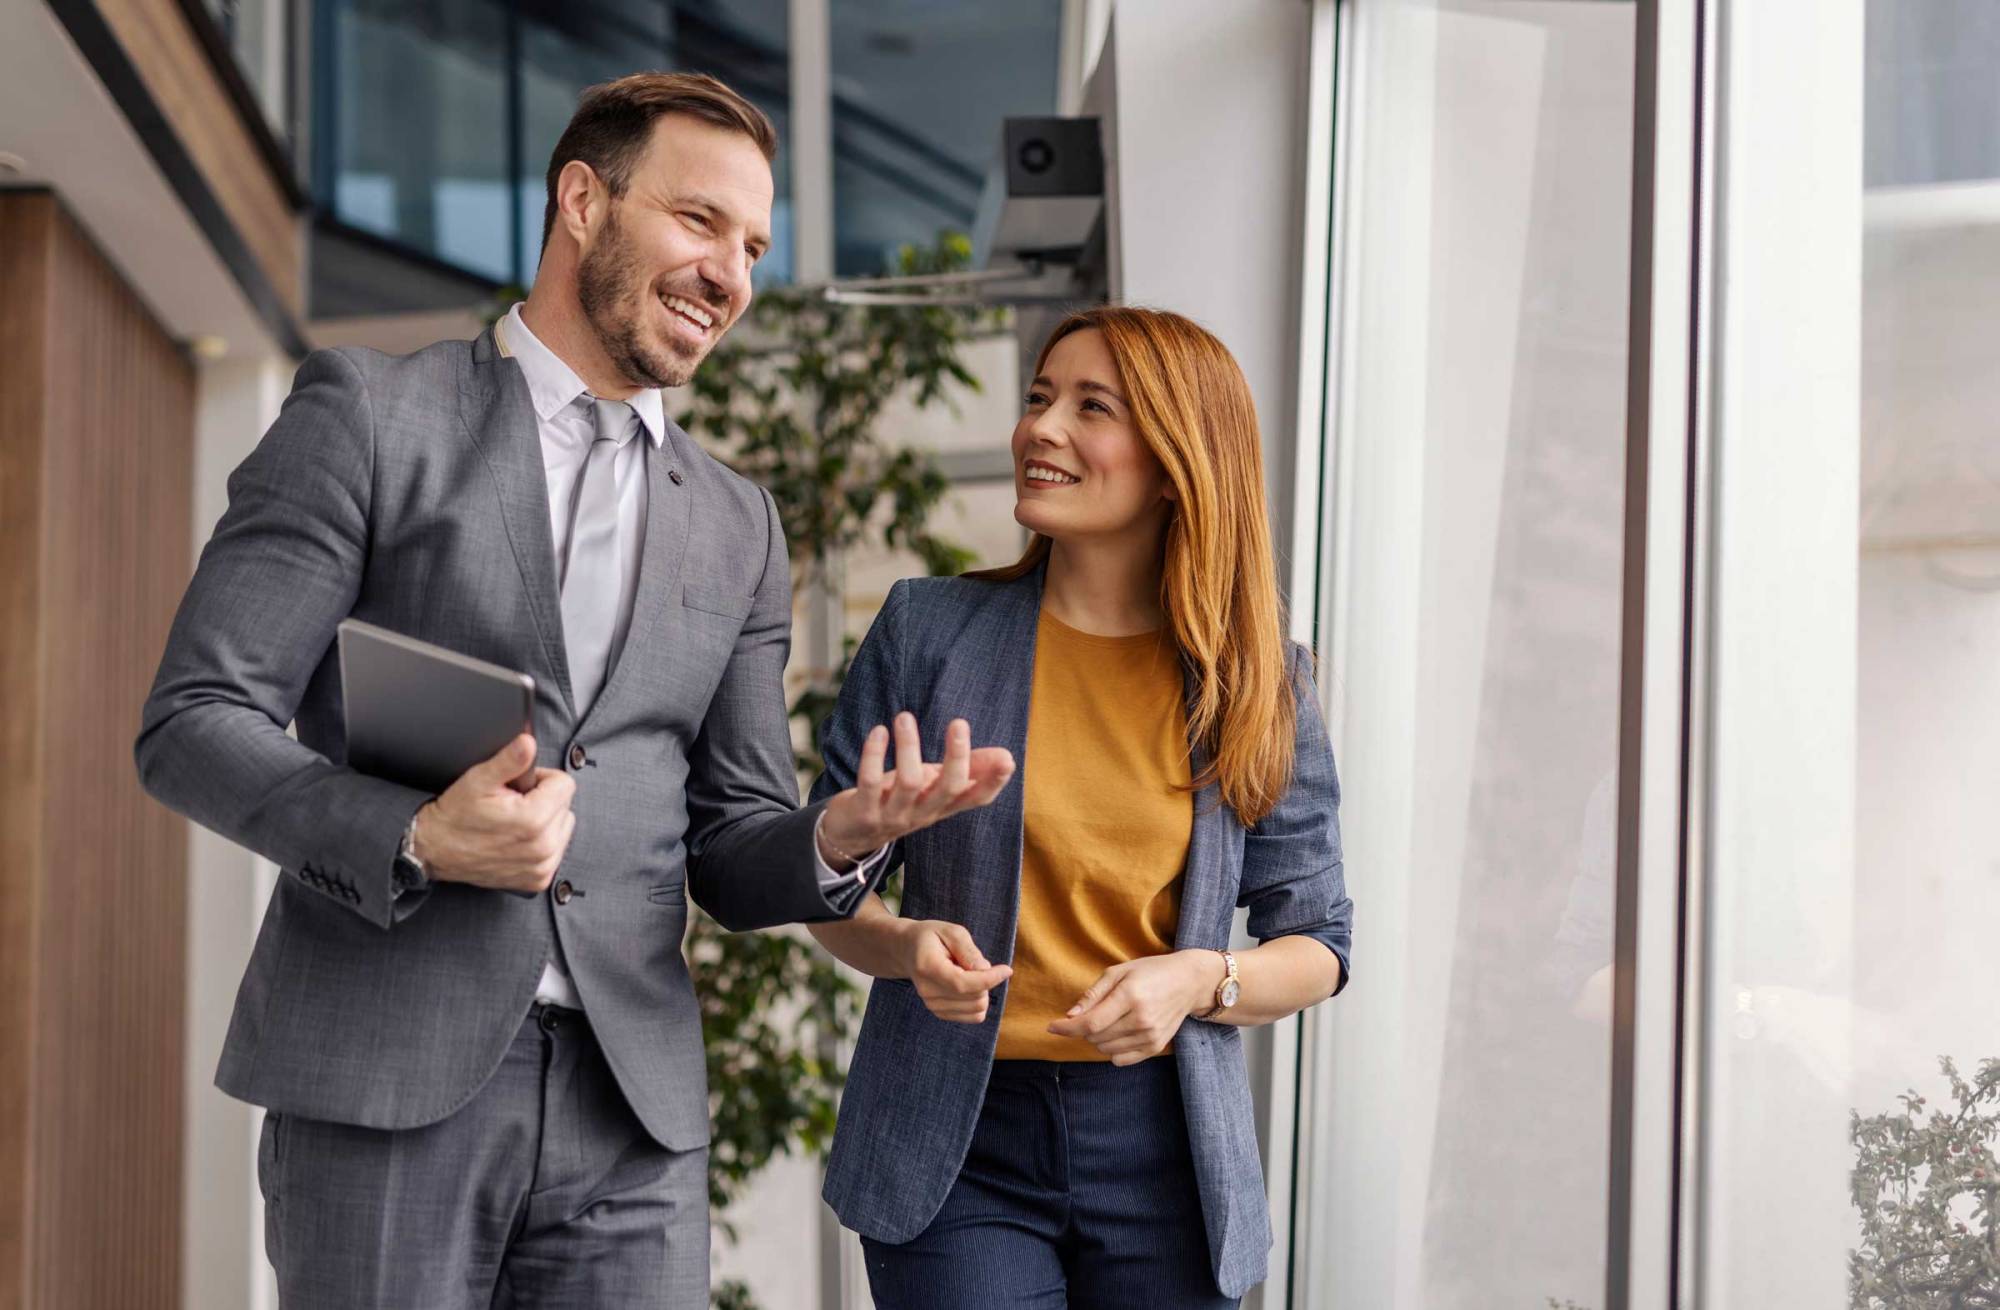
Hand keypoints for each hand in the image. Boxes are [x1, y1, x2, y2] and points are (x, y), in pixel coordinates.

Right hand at [413, 734, 576, 894]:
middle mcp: (543, 847)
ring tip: (514, 822)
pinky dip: (541, 843)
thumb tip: (528, 742)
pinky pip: (556, 850)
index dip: (540, 779)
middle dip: (543, 800)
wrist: (435, 849)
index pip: (564, 784)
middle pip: (565, 805)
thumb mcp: (479, 779)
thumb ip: (510, 759)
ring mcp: (542, 867)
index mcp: (533, 820)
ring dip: (545, 821)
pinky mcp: (538, 880)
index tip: (519, 786)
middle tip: (513, 805)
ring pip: (563, 827)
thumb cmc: (455, 815)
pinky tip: (517, 840)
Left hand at [818, 713, 1014, 861]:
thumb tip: (1007, 756)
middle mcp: (923, 813)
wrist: (852, 835)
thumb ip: (969, 770)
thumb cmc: (900, 800)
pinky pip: (870, 782)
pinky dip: (874, 754)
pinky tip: (879, 732)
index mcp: (944, 806)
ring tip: (904, 718)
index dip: (993, 782)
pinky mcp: (864, 812)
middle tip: (959, 723)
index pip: (976, 799)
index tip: (1007, 759)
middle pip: (948, 789)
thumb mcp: (935, 785)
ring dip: (909, 747)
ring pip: (909, 783)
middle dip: (957, 757)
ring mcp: (893, 815)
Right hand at [900, 919, 1011, 1023]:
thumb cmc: (932, 937)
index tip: (1007, 969)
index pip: (963, 983)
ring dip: (982, 991)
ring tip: (966, 972)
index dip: (990, 979)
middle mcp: (927, 991)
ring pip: (977, 1009)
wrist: (908, 950)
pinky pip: (973, 1016)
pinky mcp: (939, 1013)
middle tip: (974, 962)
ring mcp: (932, 1005)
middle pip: (974, 998)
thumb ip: (969, 951)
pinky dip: (978, 1001)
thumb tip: (985, 969)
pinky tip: (967, 985)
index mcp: (928, 967)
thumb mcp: (952, 932)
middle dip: (986, 980)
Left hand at [1045, 950, 1224, 1064]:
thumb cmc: (1150, 971)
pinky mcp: (1156, 1047)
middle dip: (1084, 1028)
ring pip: (1106, 1049)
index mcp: (1130, 996)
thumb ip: (1093, 994)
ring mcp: (1150, 1036)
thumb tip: (1071, 1015)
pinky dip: (1112, 1050)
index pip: (1090, 1022)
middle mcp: (1141, 1020)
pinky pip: (1121, 1060)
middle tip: (1092, 1012)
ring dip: (1098, 1038)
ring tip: (1109, 1019)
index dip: (1067, 1027)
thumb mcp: (1119, 972)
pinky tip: (1118, 1033)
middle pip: (1096, 1037)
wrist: (1188, 982)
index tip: (1052, 1027)